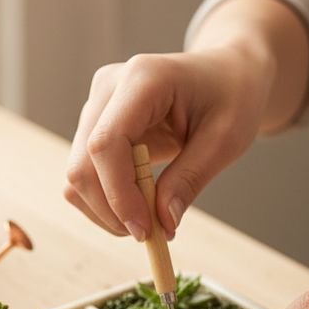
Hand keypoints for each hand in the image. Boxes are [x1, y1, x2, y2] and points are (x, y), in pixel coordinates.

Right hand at [64, 45, 273, 239]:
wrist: (225, 74)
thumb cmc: (231, 97)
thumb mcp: (225, 140)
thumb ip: (190, 180)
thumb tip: (162, 223)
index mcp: (143, 79)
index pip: (107, 143)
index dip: (119, 194)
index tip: (145, 231)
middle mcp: (108, 87)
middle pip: (83, 164)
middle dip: (111, 210)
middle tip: (150, 234)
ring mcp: (96, 105)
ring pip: (77, 175)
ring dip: (106, 210)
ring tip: (149, 220)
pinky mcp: (94, 125)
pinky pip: (85, 175)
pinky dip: (106, 201)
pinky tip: (138, 205)